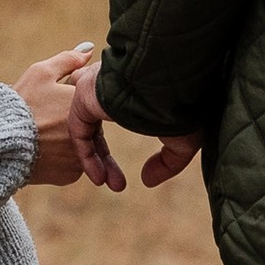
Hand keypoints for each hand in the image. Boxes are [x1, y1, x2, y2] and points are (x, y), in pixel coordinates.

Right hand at [16, 43, 98, 186]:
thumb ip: (69, 59)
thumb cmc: (19, 105)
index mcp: (85, 105)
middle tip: (47, 121)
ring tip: (43, 136)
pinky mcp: (72, 175)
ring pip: (83, 146)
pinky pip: (73, 164)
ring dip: (71, 142)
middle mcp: (89, 132)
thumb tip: (90, 47)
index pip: (92, 101)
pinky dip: (63, 159)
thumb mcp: (41, 74)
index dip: (72, 100)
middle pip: (91, 125)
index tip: (55, 102)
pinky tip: (45, 152)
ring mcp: (82, 155)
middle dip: (75, 123)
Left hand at [70, 61, 199, 193]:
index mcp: (131, 87)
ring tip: (111, 184)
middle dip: (106, 159)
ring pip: (88, 129)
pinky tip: (98, 177)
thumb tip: (146, 180)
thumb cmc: (184, 103)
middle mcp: (110, 84)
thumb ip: (167, 161)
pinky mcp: (84, 96)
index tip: (124, 173)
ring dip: (97, 159)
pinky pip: (79, 131)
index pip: (116, 113)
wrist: (175, 80)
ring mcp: (95, 88)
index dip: (118, 146)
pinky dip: (87, 155)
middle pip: (98, 126)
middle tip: (118, 184)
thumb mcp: (183, 138)